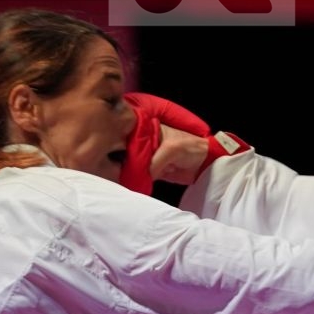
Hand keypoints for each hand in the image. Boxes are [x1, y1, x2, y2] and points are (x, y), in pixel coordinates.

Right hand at [119, 93, 244, 194]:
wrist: (206, 164)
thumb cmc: (191, 148)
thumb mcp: (171, 150)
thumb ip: (154, 162)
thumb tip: (140, 176)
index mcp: (148, 130)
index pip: (128, 136)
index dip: (117, 143)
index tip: (107, 153)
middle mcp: (145, 142)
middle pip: (127, 152)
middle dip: (120, 160)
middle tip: (110, 170)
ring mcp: (148, 157)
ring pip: (132, 164)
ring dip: (127, 172)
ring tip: (116, 178)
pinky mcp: (153, 171)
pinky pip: (140, 176)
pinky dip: (136, 180)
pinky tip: (128, 183)